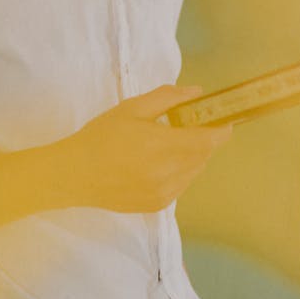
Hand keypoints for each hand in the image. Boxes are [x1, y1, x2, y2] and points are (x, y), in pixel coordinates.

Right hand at [56, 85, 231, 213]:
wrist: (74, 174)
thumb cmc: (101, 136)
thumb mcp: (132, 108)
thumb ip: (167, 98)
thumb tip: (196, 92)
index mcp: (163, 146)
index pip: (208, 141)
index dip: (221, 130)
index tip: (225, 120)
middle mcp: (168, 174)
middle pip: (203, 156)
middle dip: (203, 140)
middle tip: (189, 126)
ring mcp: (164, 193)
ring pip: (193, 172)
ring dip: (191, 157)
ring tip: (169, 145)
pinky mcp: (157, 206)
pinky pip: (180, 186)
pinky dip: (179, 173)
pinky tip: (158, 164)